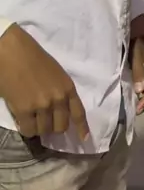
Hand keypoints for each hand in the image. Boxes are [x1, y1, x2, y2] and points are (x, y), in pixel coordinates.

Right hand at [0, 25, 88, 139]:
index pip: (78, 113)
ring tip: (30, 118)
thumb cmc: (33, 57)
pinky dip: (26, 129)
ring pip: (44, 130)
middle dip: (53, 127)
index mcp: (68, 87)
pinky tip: (22, 121)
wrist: (12, 51)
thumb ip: (60, 91)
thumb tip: (57, 111)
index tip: (84, 138)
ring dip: (38, 127)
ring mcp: (42, 106)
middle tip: (43, 121)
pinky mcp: (24, 110)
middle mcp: (58, 99)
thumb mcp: (56, 73)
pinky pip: (29, 131)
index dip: (81, 128)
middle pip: (61, 127)